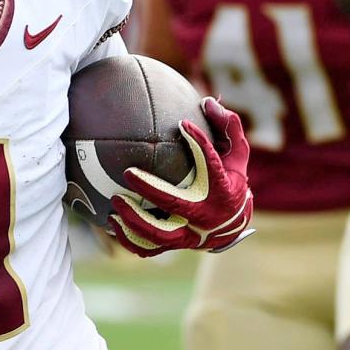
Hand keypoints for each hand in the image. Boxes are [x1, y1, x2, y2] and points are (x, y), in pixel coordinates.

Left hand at [109, 98, 253, 257]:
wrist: (234, 224)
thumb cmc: (231, 179)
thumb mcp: (238, 154)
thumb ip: (227, 126)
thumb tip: (207, 100)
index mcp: (223, 191)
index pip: (212, 166)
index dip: (199, 144)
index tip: (183, 125)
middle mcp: (206, 216)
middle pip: (176, 205)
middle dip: (151, 189)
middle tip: (128, 172)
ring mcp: (191, 235)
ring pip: (160, 235)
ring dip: (135, 221)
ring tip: (115, 204)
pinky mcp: (178, 246)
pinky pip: (150, 249)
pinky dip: (130, 240)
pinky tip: (112, 225)